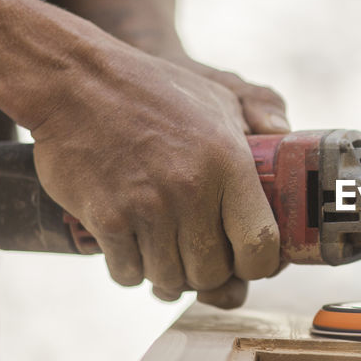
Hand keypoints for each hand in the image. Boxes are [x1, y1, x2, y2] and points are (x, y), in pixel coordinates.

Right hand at [29, 43, 281, 308]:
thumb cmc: (152, 90)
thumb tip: (285, 135)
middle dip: (208, 274)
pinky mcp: (106, 218)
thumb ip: (259, 117)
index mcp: (230, 164)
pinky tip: (131, 245)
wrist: (75, 81)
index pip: (261, 246)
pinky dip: (130, 269)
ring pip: (171, 280)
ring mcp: (148, 208)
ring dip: (167, 274)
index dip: (257, 266)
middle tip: (197, 256)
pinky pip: (129, 273)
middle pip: (213, 273)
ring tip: (163, 250)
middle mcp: (193, 191)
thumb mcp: (218, 95)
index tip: (246, 261)